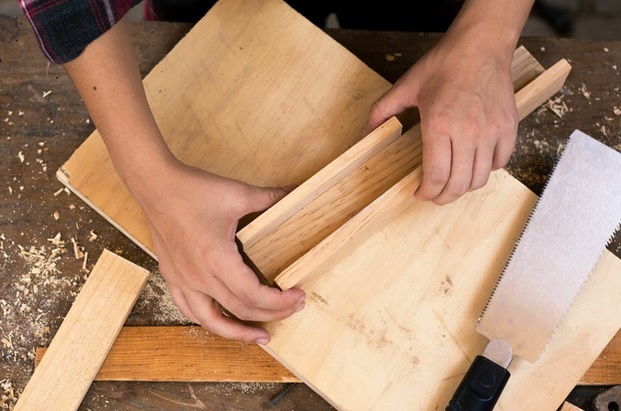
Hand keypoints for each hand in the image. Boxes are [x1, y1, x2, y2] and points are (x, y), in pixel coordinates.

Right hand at [135, 160, 304, 343]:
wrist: (155, 186)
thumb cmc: (193, 190)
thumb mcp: (238, 194)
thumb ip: (270, 198)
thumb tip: (295, 192)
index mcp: (217, 260)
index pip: (254, 296)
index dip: (280, 302)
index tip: (298, 297)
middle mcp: (199, 277)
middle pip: (241, 310)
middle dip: (271, 314)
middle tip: (292, 309)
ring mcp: (183, 279)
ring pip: (211, 321)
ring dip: (238, 332)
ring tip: (260, 336)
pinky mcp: (172, 276)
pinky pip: (189, 310)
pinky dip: (209, 321)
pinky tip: (221, 321)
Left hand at [365, 29, 517, 204]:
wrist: (480, 45)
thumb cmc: (444, 65)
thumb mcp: (406, 86)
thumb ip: (382, 112)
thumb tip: (365, 134)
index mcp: (439, 125)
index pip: (436, 176)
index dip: (426, 193)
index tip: (419, 193)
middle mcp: (467, 132)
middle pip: (458, 184)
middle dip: (443, 197)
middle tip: (435, 195)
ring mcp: (491, 131)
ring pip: (479, 178)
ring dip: (463, 187)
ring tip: (452, 182)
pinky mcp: (508, 127)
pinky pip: (500, 163)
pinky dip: (486, 169)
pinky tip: (473, 163)